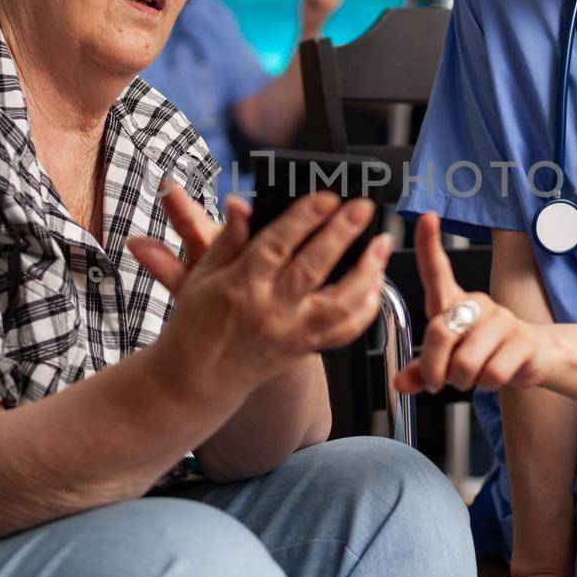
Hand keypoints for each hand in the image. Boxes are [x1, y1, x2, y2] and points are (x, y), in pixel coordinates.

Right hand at [128, 185, 390, 427]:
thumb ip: (228, 239)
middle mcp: (271, 310)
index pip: (276, 246)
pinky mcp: (305, 347)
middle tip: (363, 208)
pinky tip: (375, 283)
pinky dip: (366, 307)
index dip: (304, 218)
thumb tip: (242, 205)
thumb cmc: (196, 323)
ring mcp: (292, 332)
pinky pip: (345, 330)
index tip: (326, 197)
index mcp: (241, 286)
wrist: (197, 380)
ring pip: (340, 303)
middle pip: (314, 268)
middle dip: (342, 234)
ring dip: (367, 271)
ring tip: (380, 244)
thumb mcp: (202, 275)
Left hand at [393, 213, 551, 395]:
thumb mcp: (447, 359)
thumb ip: (421, 369)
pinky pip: (492, 373)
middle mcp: (476, 304)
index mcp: (453, 303)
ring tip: (474, 376)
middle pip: (441, 333)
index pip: (437, 271)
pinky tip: (493, 376)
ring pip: (466, 362)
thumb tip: (400, 382)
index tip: (427, 218)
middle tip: (443, 379)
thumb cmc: (482, 352)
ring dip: (464, 381)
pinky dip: (486, 385)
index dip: (430, 244)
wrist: (531, 358)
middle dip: (436, 369)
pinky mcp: (523, 340)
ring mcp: (502, 319)